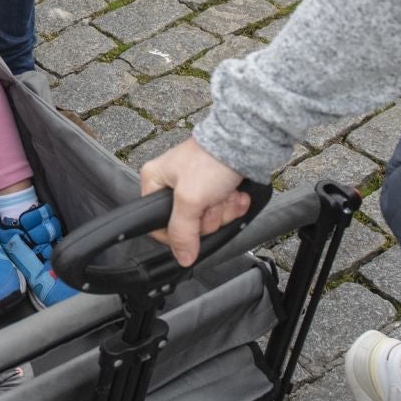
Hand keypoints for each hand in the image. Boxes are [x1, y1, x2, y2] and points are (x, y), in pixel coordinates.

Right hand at [140, 136, 254, 266]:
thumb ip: (182, 232)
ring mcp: (195, 184)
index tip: (194, 229)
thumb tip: (182, 257)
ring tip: (227, 194)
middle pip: (188, 223)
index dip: (179, 233)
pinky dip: (232, 203)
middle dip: (208, 216)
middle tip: (213, 201)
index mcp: (155, 181)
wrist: (245, 143)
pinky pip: (221, 207)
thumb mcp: (190, 199)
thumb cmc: (212, 160)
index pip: (158, 223)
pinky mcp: (214, 185)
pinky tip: (236, 194)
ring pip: (207, 217)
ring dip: (223, 210)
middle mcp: (172, 183)